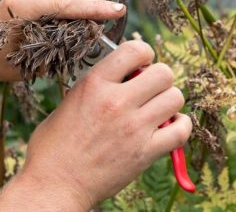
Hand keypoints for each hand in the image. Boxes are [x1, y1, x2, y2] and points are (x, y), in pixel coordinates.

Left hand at [0, 0, 126, 84]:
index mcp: (22, 6)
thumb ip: (65, 43)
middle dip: (85, 17)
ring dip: (70, 15)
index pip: (68, 6)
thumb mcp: (37, 60)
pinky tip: (47, 24)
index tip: (119, 11)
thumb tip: (92, 32)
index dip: (96, 10)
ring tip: (56, 35)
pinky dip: (60, 10)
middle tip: (94, 35)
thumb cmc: (4, 63)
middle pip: (69, 2)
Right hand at [0, 41, 192, 210]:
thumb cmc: (53, 146)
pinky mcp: (145, 152)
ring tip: (158, 110)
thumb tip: (122, 75)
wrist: (54, 185)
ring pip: (175, 97)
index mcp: (94, 84)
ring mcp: (133, 127)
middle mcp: (116, 101)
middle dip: (160, 79)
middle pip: (164, 72)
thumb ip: (96, 86)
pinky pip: (181, 130)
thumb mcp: (69, 102)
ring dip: (170, 102)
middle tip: (150, 90)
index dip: (144, 54)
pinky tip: (169, 128)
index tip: (141, 65)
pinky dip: (181, 126)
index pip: (135, 50)